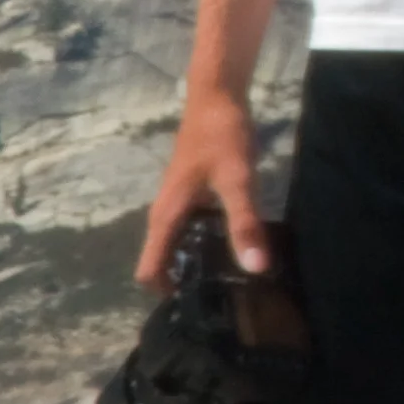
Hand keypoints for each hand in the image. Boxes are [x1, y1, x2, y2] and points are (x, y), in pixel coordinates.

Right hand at [138, 87, 270, 282]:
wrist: (218, 95)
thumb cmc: (222, 136)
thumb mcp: (237, 180)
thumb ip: (244, 222)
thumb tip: (255, 268)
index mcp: (165, 218)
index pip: (148, 272)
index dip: (167, 293)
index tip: (200, 308)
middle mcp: (164, 215)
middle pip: (164, 262)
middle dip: (187, 283)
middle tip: (227, 299)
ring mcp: (177, 204)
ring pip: (179, 246)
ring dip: (199, 262)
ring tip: (236, 277)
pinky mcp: (192, 194)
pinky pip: (193, 230)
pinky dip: (208, 242)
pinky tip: (238, 243)